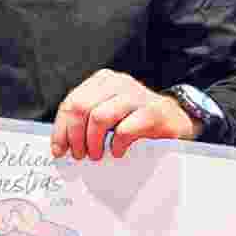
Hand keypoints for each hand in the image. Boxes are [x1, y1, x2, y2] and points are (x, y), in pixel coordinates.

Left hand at [52, 72, 196, 159]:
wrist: (175, 119)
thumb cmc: (137, 119)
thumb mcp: (110, 113)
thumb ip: (87, 120)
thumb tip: (62, 144)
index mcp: (103, 81)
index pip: (71, 102)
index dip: (61, 128)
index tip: (59, 149)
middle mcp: (118, 83)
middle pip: (81, 107)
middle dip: (75, 136)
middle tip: (79, 154)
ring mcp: (136, 95)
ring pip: (99, 117)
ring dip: (93, 141)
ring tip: (97, 154)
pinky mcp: (152, 112)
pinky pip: (125, 129)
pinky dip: (117, 145)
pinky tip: (118, 151)